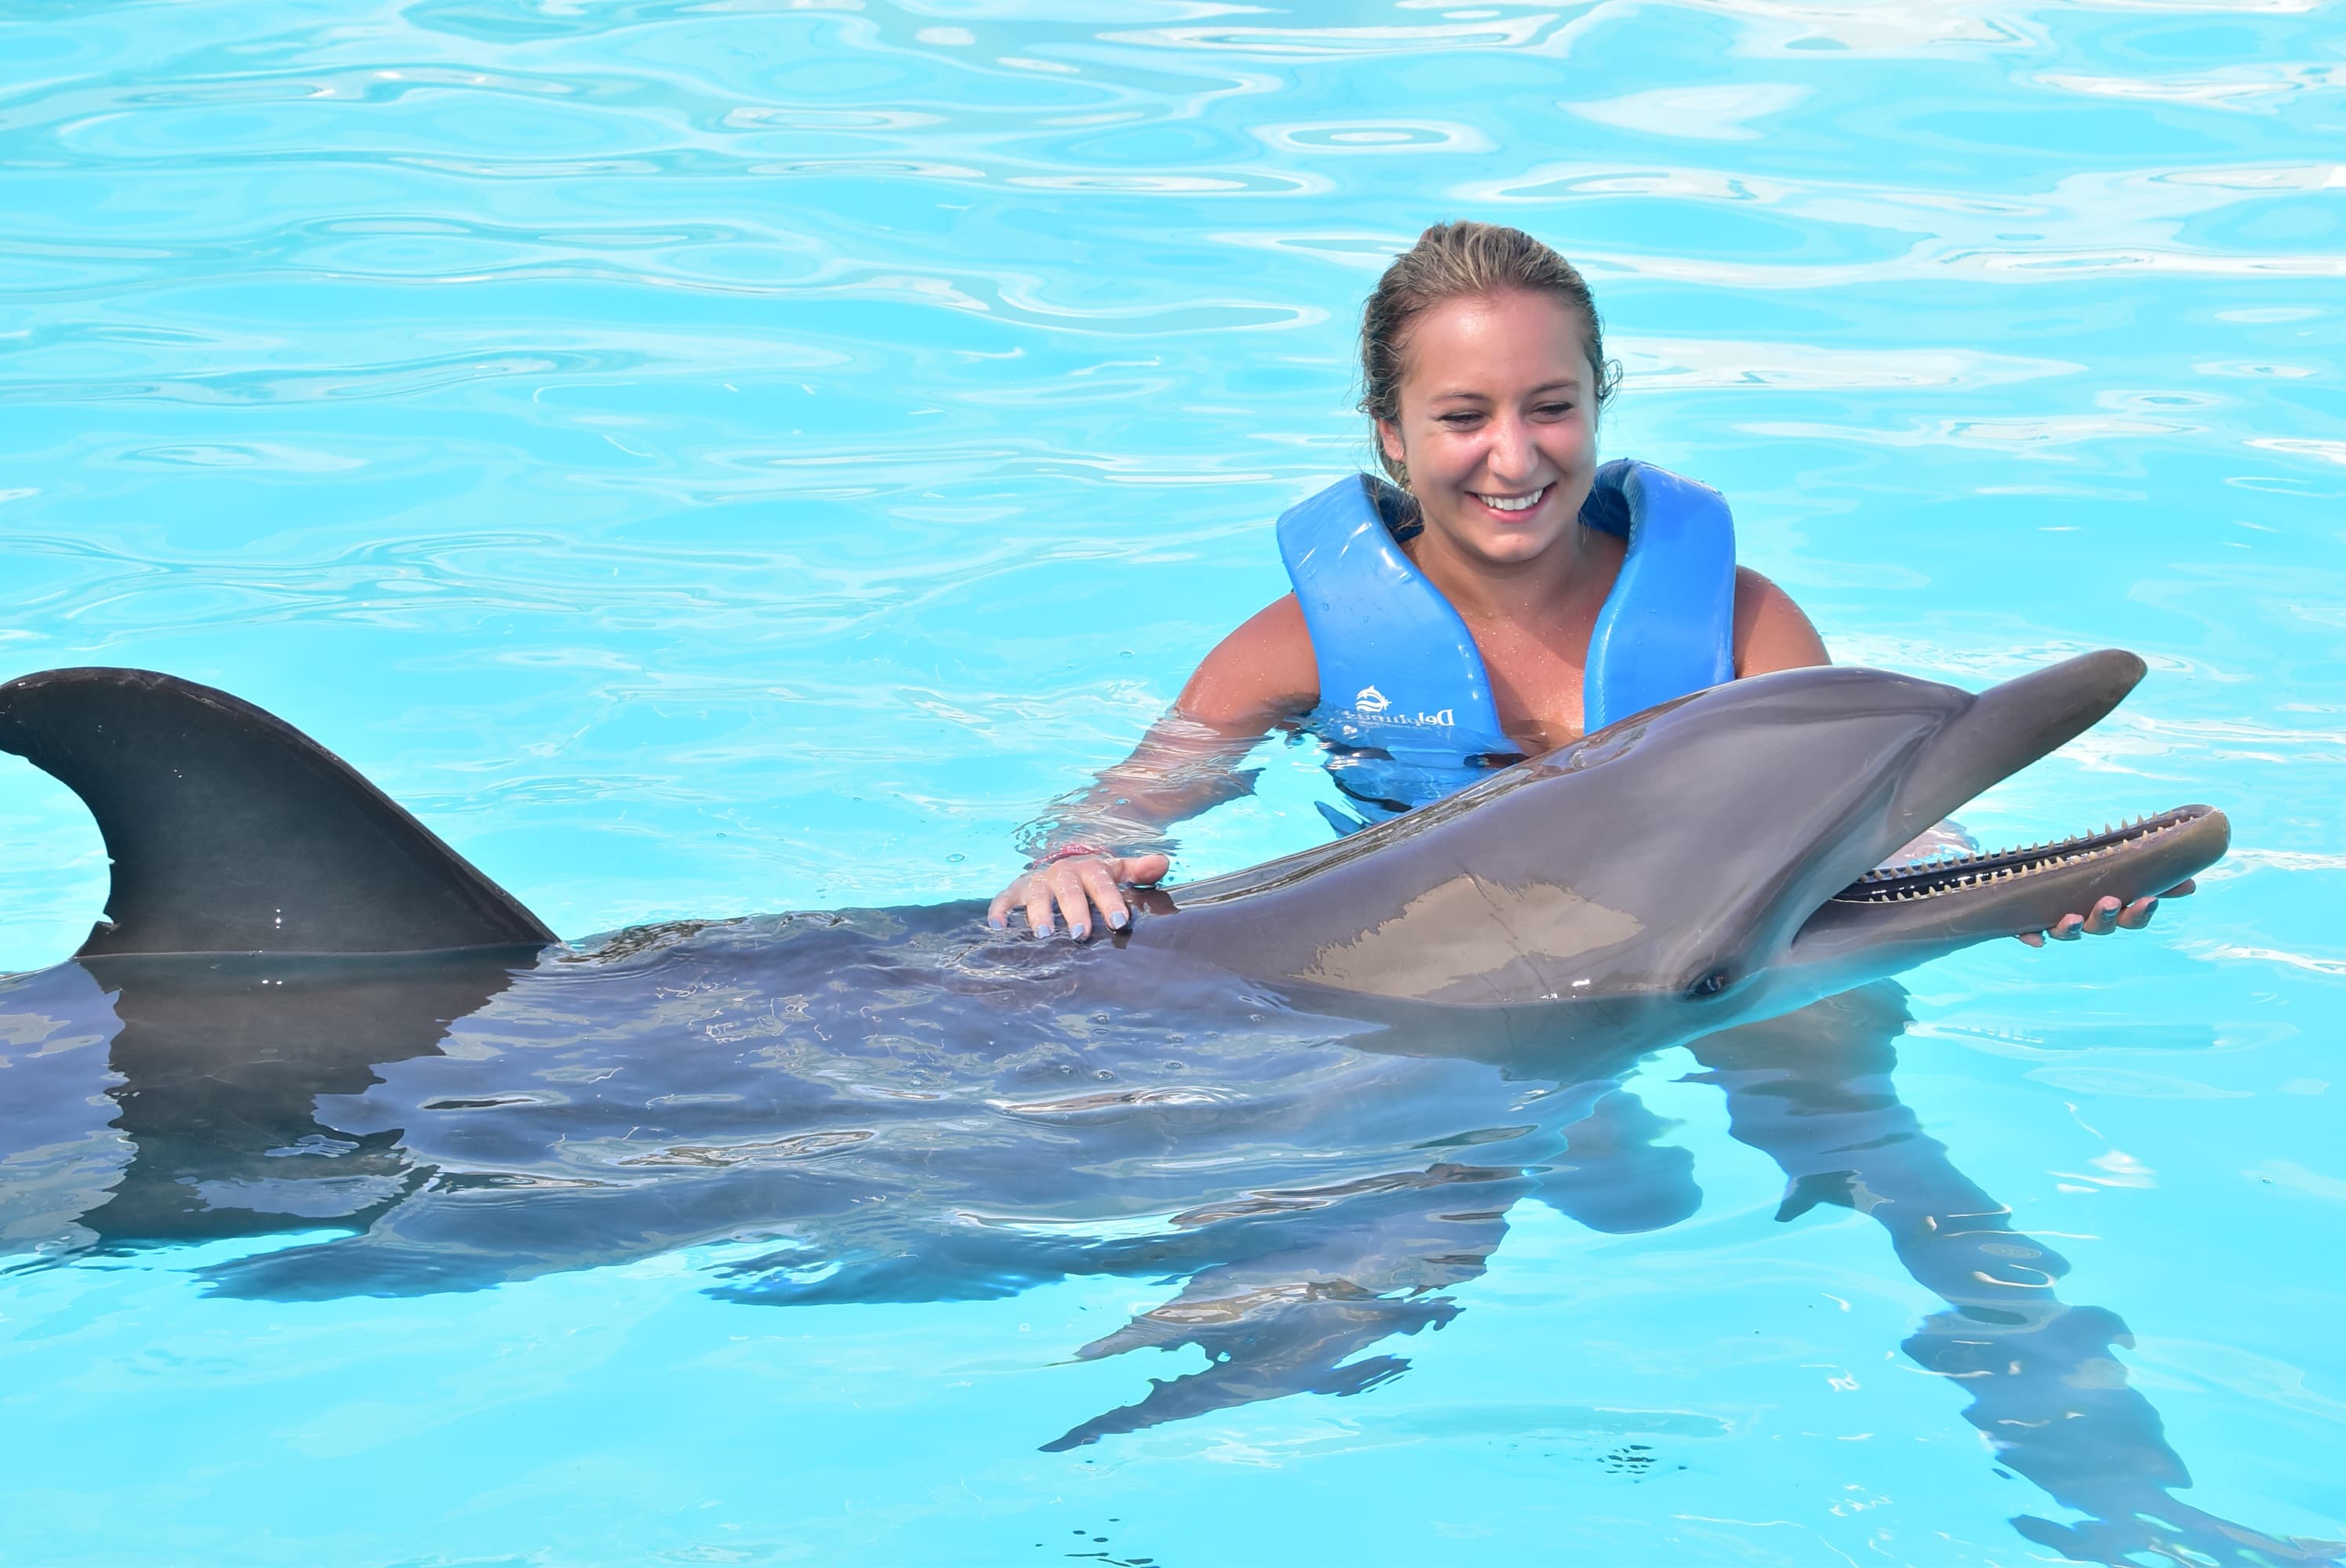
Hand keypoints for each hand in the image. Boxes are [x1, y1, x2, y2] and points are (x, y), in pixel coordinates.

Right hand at [989, 852, 1170, 939]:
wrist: (1061, 869)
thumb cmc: (1094, 878)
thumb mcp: (1117, 872)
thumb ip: (1140, 870)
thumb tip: (1163, 862)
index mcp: (1090, 869)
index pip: (1102, 884)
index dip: (1110, 902)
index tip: (1119, 924)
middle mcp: (1062, 874)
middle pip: (1068, 891)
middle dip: (1074, 912)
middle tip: (1080, 935)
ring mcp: (1037, 882)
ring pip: (1036, 896)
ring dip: (1039, 914)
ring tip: (1043, 935)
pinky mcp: (1014, 891)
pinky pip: (1003, 899)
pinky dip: (999, 911)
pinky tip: (997, 927)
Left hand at [2016, 880, 2193, 947]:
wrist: (2032, 879)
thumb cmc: (2085, 878)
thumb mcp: (2117, 872)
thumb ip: (2150, 876)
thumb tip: (2190, 882)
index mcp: (2110, 910)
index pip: (2131, 918)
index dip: (2141, 912)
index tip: (2150, 899)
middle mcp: (2086, 920)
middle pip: (2101, 927)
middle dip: (2107, 916)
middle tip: (2110, 902)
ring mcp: (2056, 922)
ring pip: (2067, 932)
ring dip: (2071, 928)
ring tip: (2072, 918)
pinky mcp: (2027, 922)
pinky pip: (2028, 933)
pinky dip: (2030, 937)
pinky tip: (2035, 940)